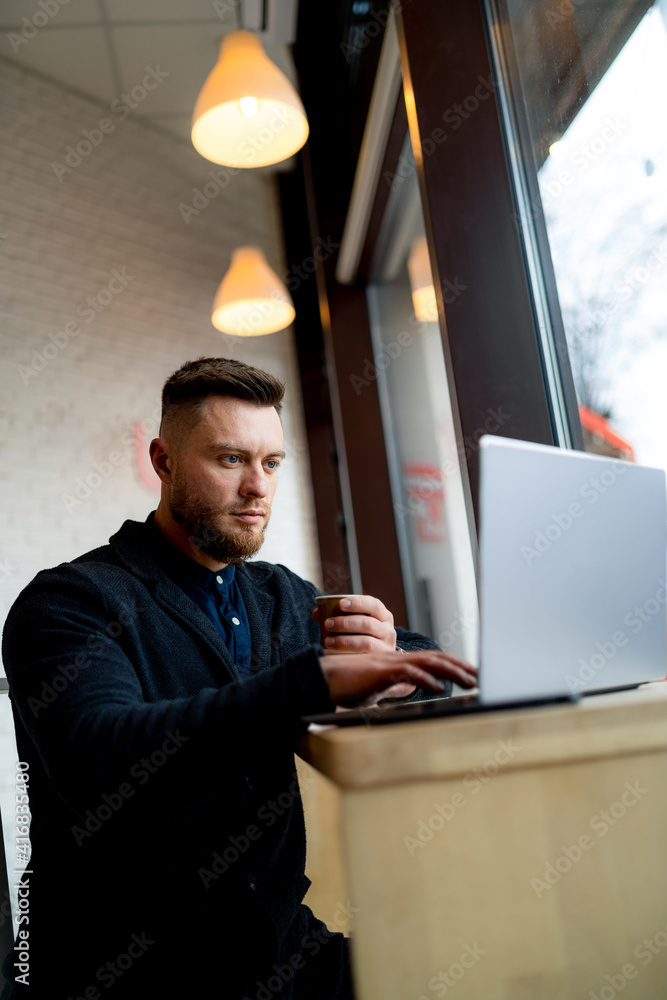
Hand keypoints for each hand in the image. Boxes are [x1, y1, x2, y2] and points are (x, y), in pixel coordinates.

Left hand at [312, 594, 396, 653]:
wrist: (375, 660)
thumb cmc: (361, 636)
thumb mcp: (354, 623)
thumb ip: (337, 615)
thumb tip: (317, 613)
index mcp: (383, 615)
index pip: (373, 605)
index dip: (358, 603)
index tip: (341, 604)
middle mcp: (388, 630)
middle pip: (368, 624)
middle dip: (345, 623)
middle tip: (327, 623)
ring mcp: (386, 647)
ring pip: (366, 643)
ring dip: (344, 641)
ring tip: (327, 641)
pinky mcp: (380, 662)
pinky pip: (364, 658)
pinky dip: (349, 654)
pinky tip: (335, 653)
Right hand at [319, 649, 477, 708]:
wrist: (321, 679)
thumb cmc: (345, 685)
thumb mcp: (377, 688)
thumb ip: (395, 686)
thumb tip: (412, 689)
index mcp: (399, 663)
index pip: (432, 661)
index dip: (453, 666)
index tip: (471, 675)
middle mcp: (398, 659)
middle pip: (436, 658)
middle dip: (461, 667)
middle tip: (481, 676)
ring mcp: (390, 664)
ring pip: (428, 662)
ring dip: (452, 671)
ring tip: (471, 680)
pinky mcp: (381, 672)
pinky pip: (408, 673)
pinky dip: (425, 679)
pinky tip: (439, 688)